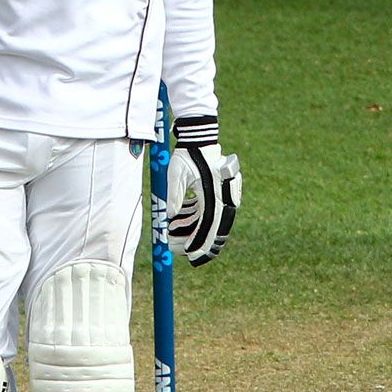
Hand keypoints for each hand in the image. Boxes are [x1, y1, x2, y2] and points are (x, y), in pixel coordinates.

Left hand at [167, 116, 241, 266]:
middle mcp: (223, 198)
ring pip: (207, 222)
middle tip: (174, 248)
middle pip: (211, 229)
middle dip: (193, 241)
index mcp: (215, 194)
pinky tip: (176, 223)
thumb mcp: (176, 173)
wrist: (200, 138)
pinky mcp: (216, 194)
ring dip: (189, 230)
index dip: (199, 242)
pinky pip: (205, 212)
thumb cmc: (188, 154)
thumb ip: (174, 195)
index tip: (187, 253)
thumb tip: (168, 217)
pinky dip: (191, 219)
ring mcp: (222, 197)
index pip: (209, 225)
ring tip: (170, 236)